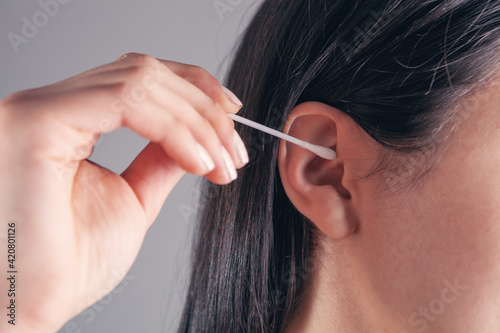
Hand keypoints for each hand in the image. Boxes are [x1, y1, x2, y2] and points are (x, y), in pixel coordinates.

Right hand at [0, 53, 247, 331]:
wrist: (25, 310)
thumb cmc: (66, 266)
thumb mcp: (132, 200)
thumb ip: (160, 159)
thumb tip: (196, 135)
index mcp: (66, 122)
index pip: (139, 78)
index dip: (193, 90)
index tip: (232, 118)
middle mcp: (48, 106)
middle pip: (145, 72)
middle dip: (204, 109)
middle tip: (234, 151)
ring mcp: (39, 109)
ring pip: (141, 80)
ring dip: (197, 121)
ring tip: (222, 163)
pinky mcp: (37, 121)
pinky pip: (127, 100)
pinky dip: (175, 127)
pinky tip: (198, 161)